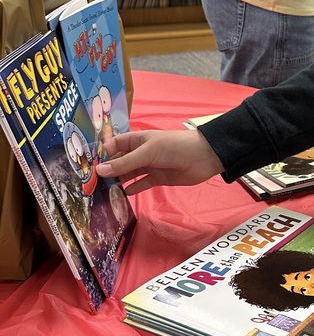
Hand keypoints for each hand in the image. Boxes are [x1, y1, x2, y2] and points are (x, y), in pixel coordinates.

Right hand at [95, 129, 224, 195]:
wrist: (203, 157)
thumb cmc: (174, 147)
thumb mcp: (147, 153)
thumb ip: (124, 163)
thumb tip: (99, 171)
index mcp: (136, 140)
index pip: (113, 145)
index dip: (101, 155)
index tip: (86, 168)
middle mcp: (140, 152)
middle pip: (119, 161)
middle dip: (107, 171)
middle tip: (91, 185)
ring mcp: (149, 165)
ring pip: (129, 174)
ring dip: (118, 181)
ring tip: (102, 193)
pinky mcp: (158, 178)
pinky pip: (141, 184)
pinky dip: (132, 189)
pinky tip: (121, 195)